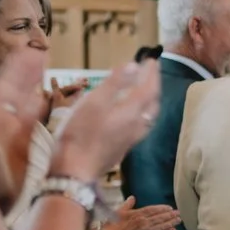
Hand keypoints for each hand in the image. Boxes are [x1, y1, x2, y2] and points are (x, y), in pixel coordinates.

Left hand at [0, 46, 43, 207]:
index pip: (3, 87)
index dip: (14, 69)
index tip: (27, 51)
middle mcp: (0, 124)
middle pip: (15, 90)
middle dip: (26, 71)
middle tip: (39, 51)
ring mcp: (11, 136)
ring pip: (25, 103)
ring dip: (34, 85)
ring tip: (44, 66)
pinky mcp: (21, 149)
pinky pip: (33, 123)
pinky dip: (41, 109)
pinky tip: (46, 99)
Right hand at [48, 60, 161, 180]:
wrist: (76, 171)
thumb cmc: (81, 134)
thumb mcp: (94, 102)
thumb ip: (115, 83)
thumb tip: (133, 66)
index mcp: (132, 111)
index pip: (149, 88)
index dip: (152, 72)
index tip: (152, 59)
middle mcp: (137, 125)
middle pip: (152, 101)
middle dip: (154, 84)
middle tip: (150, 71)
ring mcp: (132, 138)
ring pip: (149, 115)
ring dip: (150, 99)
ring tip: (145, 89)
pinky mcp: (124, 147)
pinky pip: (141, 124)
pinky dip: (142, 111)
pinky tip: (133, 114)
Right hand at [100, 197, 181, 229]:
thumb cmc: (112, 226)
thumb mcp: (119, 212)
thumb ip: (128, 204)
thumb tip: (132, 198)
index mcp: (138, 214)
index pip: (153, 209)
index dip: (163, 208)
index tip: (170, 208)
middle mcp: (144, 222)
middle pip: (161, 217)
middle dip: (171, 215)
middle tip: (178, 213)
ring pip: (162, 226)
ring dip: (172, 223)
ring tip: (178, 221)